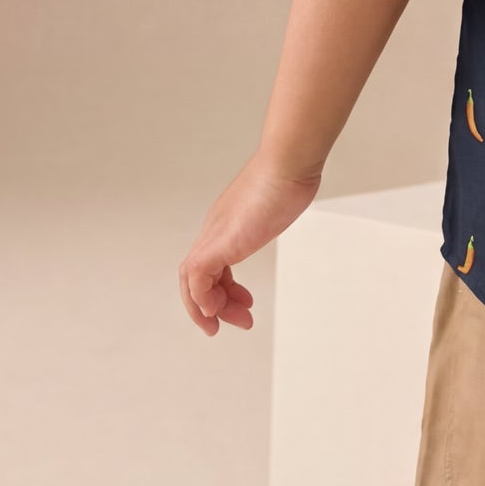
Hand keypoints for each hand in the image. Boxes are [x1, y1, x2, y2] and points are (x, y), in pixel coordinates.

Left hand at [178, 158, 321, 334]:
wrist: (287, 163)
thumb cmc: (290, 176)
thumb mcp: (281, 200)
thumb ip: (278, 206)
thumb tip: (293, 193)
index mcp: (227, 225)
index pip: (211, 264)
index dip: (222, 288)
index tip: (245, 303)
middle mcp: (215, 232)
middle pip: (195, 276)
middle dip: (212, 305)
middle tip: (237, 322)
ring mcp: (215, 237)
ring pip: (192, 281)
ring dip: (208, 308)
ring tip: (235, 322)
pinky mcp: (220, 243)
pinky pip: (197, 278)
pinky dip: (202, 298)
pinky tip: (217, 311)